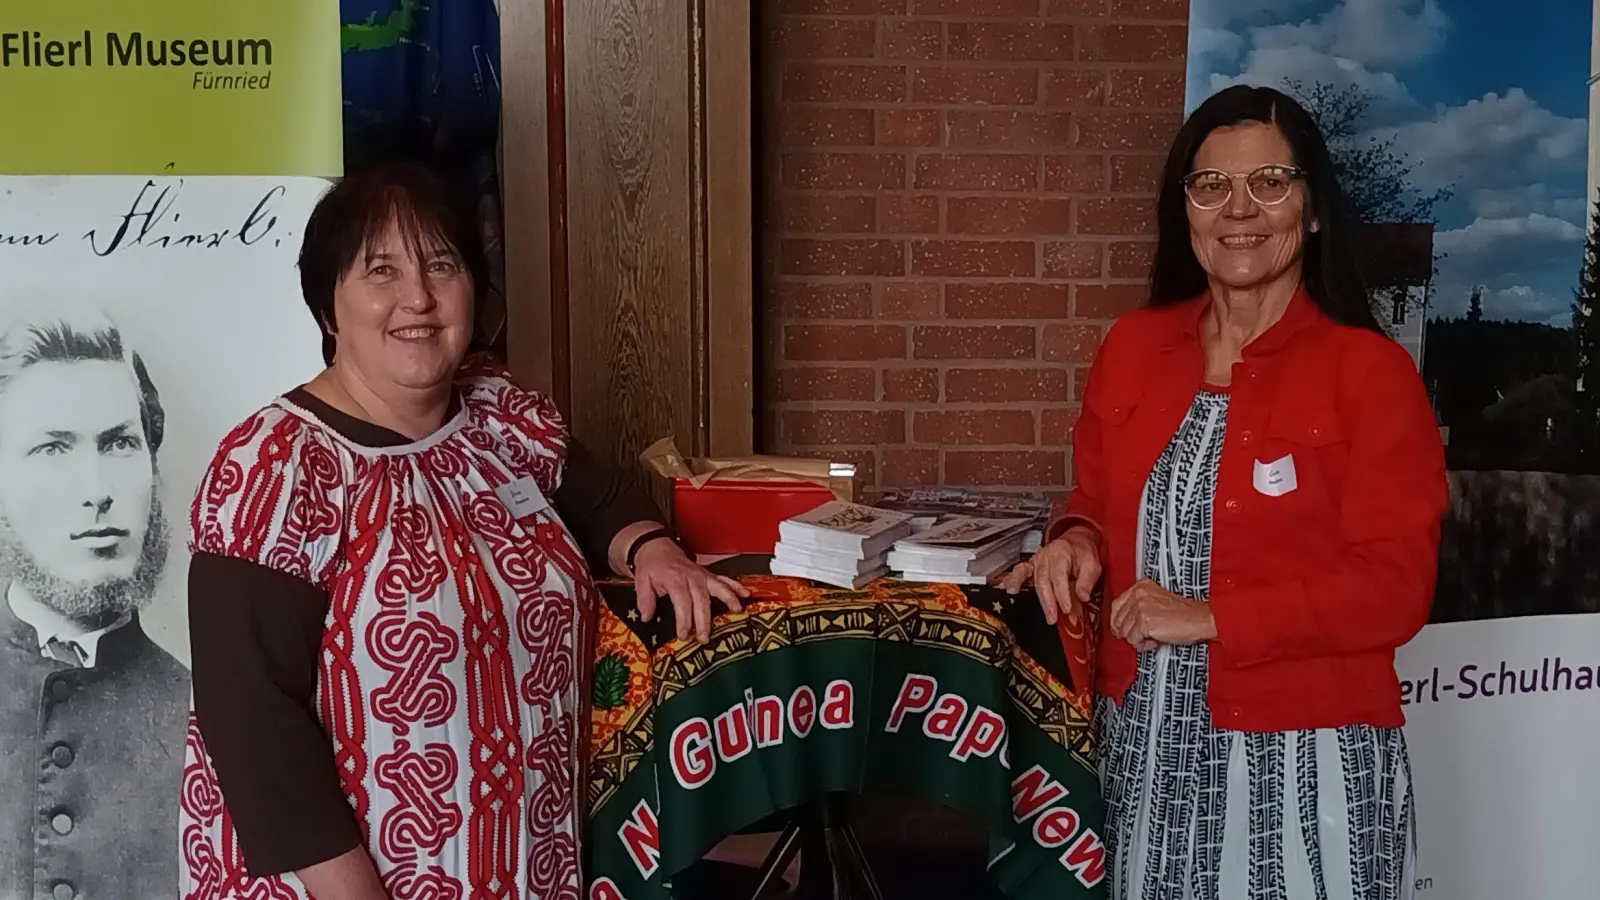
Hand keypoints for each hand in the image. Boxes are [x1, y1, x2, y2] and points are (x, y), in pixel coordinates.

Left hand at [630, 538, 749, 642]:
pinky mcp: (708, 575)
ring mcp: (702, 575)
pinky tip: (745, 594)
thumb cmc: (652, 567)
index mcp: (674, 579)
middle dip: (704, 620)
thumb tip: (647, 617)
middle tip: (704, 637)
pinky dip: (735, 587)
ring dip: (728, 599)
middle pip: (701, 599)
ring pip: (717, 587)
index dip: (684, 620)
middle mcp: (691, 576)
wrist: (658, 548)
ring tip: (736, 611)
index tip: (683, 634)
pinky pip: (724, 580)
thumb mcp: (642, 582)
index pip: (682, 601)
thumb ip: (645, 600)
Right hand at [1001, 525, 1100, 626]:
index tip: (1067, 608)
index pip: (1059, 575)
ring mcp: (1036, 561)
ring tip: (1028, 606)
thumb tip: (1082, 597)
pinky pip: (1019, 572)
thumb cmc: (1082, 553)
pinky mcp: (1030, 566)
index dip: (1062, 593)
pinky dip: (1011, 580)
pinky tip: (1006, 588)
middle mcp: (1045, 556)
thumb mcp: (1093, 563)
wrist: (1075, 542)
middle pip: (1043, 580)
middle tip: (1053, 617)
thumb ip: (1087, 580)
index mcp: (1061, 552)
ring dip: (1031, 594)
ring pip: (1031, 578)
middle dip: (1047, 600)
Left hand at [1108, 579, 1216, 649]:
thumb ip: (1138, 607)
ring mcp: (1140, 608)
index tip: (1120, 630)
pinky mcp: (1144, 622)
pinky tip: (1155, 642)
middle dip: (1128, 632)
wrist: (1199, 618)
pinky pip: (1134, 640)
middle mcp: (1138, 594)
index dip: (1117, 621)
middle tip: (1142, 637)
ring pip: (1125, 632)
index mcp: (1140, 586)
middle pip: (1118, 620)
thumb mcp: (1156, 601)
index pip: (1116, 605)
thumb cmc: (1182, 613)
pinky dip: (1144, 645)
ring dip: (1138, 640)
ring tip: (1153, 638)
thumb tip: (1120, 626)